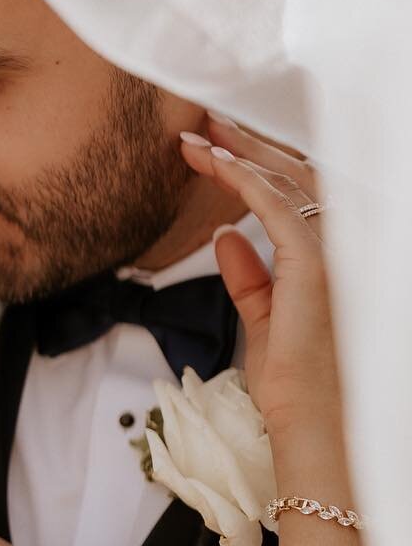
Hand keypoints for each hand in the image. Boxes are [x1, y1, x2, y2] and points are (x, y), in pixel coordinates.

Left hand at [179, 115, 341, 453]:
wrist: (314, 422)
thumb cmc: (298, 384)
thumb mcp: (265, 320)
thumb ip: (249, 277)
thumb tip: (225, 237)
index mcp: (336, 257)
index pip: (298, 197)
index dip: (258, 167)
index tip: (216, 149)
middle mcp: (346, 244)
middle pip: (295, 177)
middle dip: (249, 147)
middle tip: (205, 123)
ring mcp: (337, 249)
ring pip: (286, 182)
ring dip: (239, 155)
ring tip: (199, 136)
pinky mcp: (316, 261)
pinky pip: (275, 206)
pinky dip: (242, 180)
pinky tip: (212, 163)